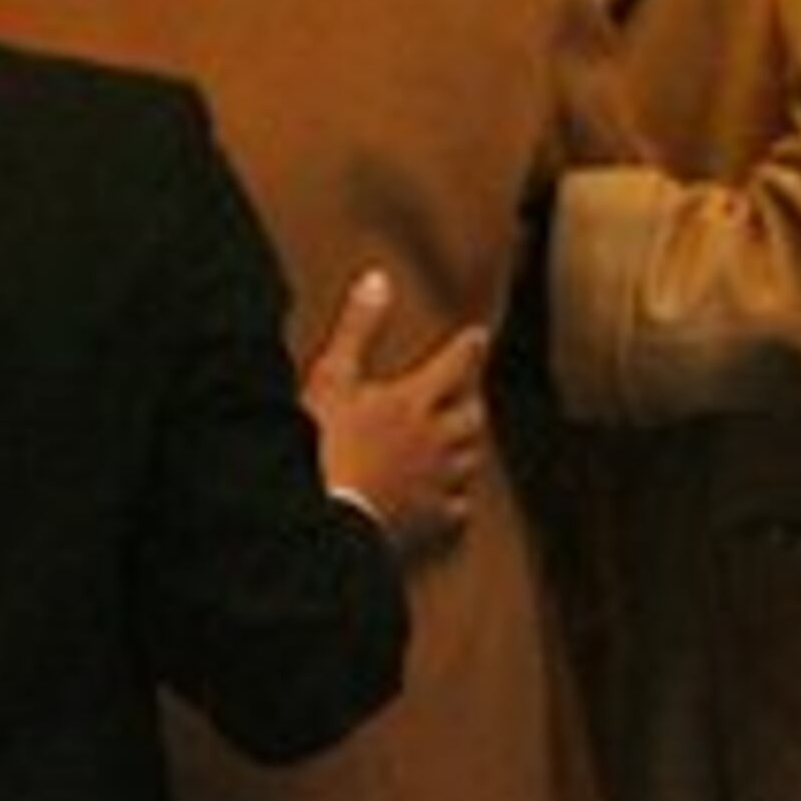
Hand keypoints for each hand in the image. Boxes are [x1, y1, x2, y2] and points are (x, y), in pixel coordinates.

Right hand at [302, 269, 486, 560]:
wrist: (324, 518)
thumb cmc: (322, 445)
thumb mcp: (331, 378)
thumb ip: (357, 329)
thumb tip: (379, 279)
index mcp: (413, 401)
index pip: (454, 364)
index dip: (468, 348)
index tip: (478, 336)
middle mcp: (436, 440)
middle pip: (472, 416)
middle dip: (471, 402)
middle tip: (468, 395)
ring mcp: (437, 482)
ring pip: (470, 460)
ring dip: (467, 447)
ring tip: (460, 442)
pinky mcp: (430, 520)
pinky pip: (457, 508)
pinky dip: (456, 500)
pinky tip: (450, 500)